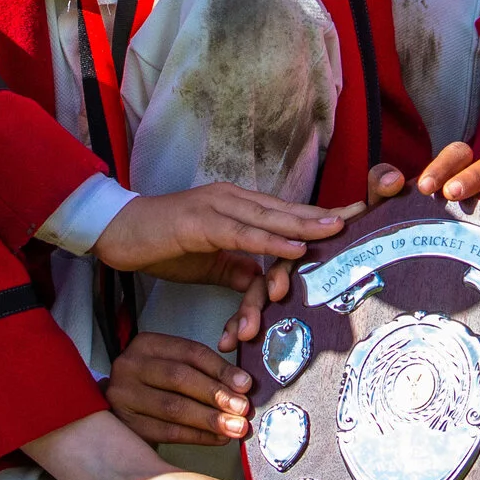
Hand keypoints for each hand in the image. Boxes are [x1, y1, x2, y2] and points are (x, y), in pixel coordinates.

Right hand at [92, 181, 350, 280]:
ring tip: (338, 231)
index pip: (284, 211)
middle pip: (285, 210)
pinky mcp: (198, 223)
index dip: (318, 215)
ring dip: (303, 227)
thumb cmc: (162, 245)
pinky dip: (270, 242)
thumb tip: (265, 281)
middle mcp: (231, 199)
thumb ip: (239, 267)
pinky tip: (294, 249)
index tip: (355, 219)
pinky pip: (241, 234)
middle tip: (362, 219)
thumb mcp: (210, 260)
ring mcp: (215, 207)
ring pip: (268, 219)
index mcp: (236, 205)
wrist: (117, 233)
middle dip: (323, 216)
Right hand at [106, 331, 252, 447]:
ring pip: (174, 407)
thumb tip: (242, 386)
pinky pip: (167, 432)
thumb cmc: (155, 387)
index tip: (245, 384)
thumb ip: (201, 369)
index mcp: (147, 344)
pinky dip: (197, 436)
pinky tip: (217, 438)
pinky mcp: (125, 424)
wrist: (119, 413)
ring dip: (210, 419)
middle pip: (180, 378)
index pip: (190, 352)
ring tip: (235, 427)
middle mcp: (130, 366)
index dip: (221, 369)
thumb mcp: (172, 366)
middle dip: (216, 394)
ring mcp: (123, 396)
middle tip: (242, 408)